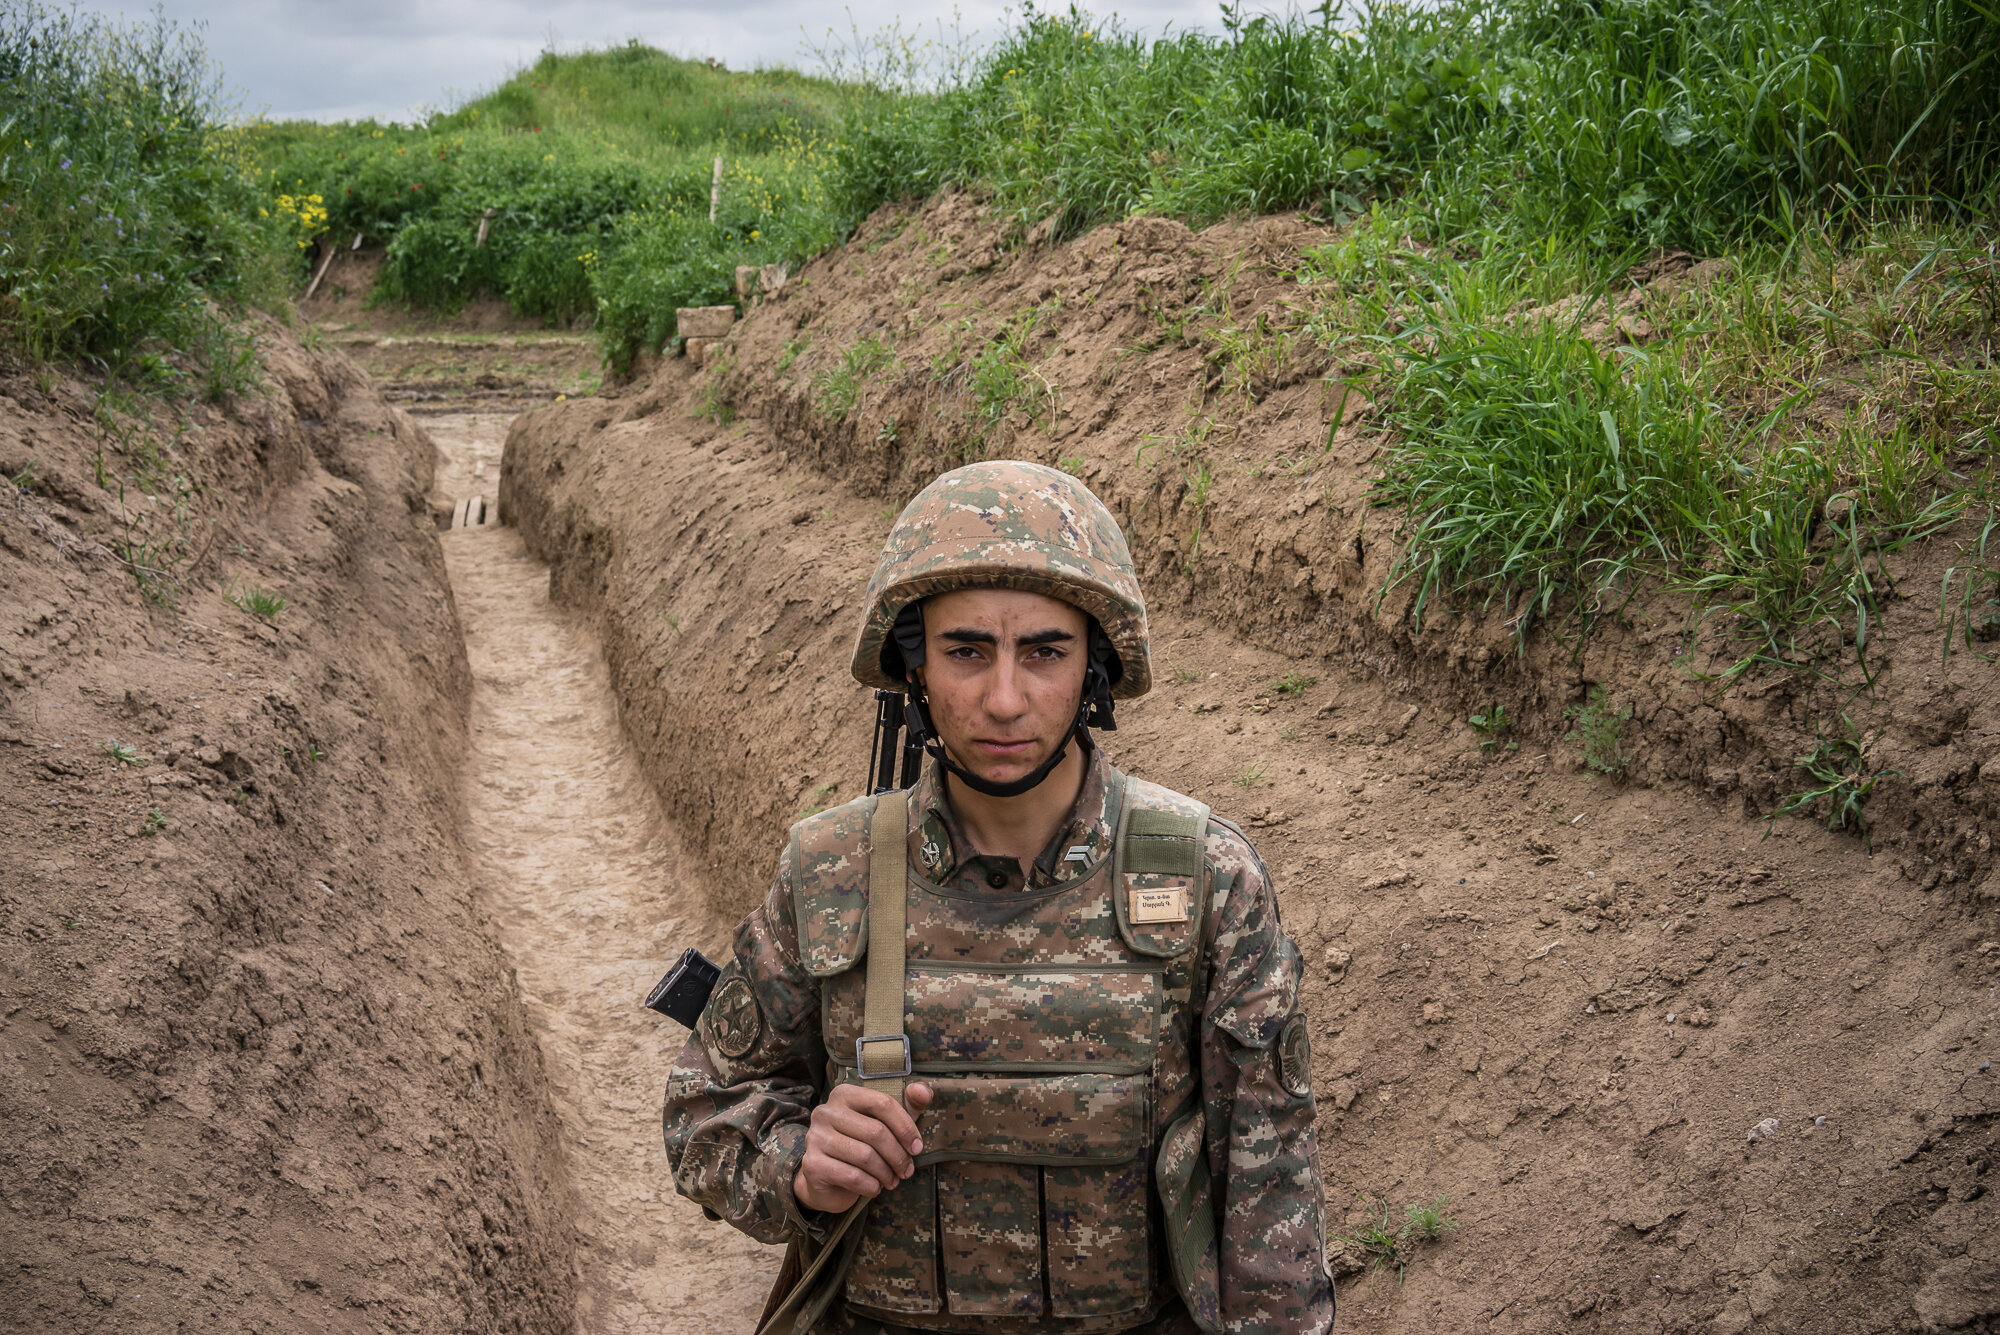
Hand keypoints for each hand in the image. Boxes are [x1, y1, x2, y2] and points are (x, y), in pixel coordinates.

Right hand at [792, 1081, 933, 1213]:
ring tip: (892, 1180)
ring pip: (865, 1156)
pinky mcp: (813, 1164)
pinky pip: (852, 1176)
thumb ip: (909, 1103)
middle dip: (898, 1156)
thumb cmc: (861, 1144)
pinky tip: (875, 1188)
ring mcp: (816, 1137)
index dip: (906, 1127)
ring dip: (886, 1173)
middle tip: (907, 1171)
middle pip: (876, 1131)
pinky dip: (871, 1186)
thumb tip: (924, 1092)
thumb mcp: (887, 1122)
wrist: (826, 1178)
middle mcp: (826, 1111)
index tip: (917, 1148)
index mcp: (844, 1094)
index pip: (883, 1103)